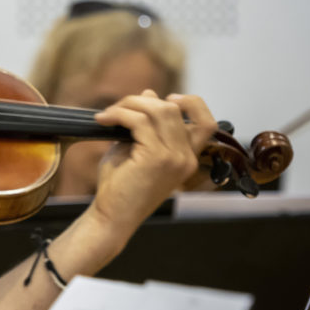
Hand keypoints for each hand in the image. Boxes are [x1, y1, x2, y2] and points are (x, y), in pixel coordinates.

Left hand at [89, 90, 217, 238]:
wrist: (112, 216)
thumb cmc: (120, 186)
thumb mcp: (135, 147)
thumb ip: (145, 123)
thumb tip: (150, 93)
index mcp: (187, 157)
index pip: (207, 122)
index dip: (190, 103)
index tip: (164, 98)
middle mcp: (186, 158)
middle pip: (176, 109)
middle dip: (143, 100)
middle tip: (118, 108)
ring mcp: (174, 158)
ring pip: (160, 110)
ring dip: (129, 104)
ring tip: (108, 114)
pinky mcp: (156, 158)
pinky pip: (139, 121)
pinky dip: (119, 114)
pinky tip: (103, 120)